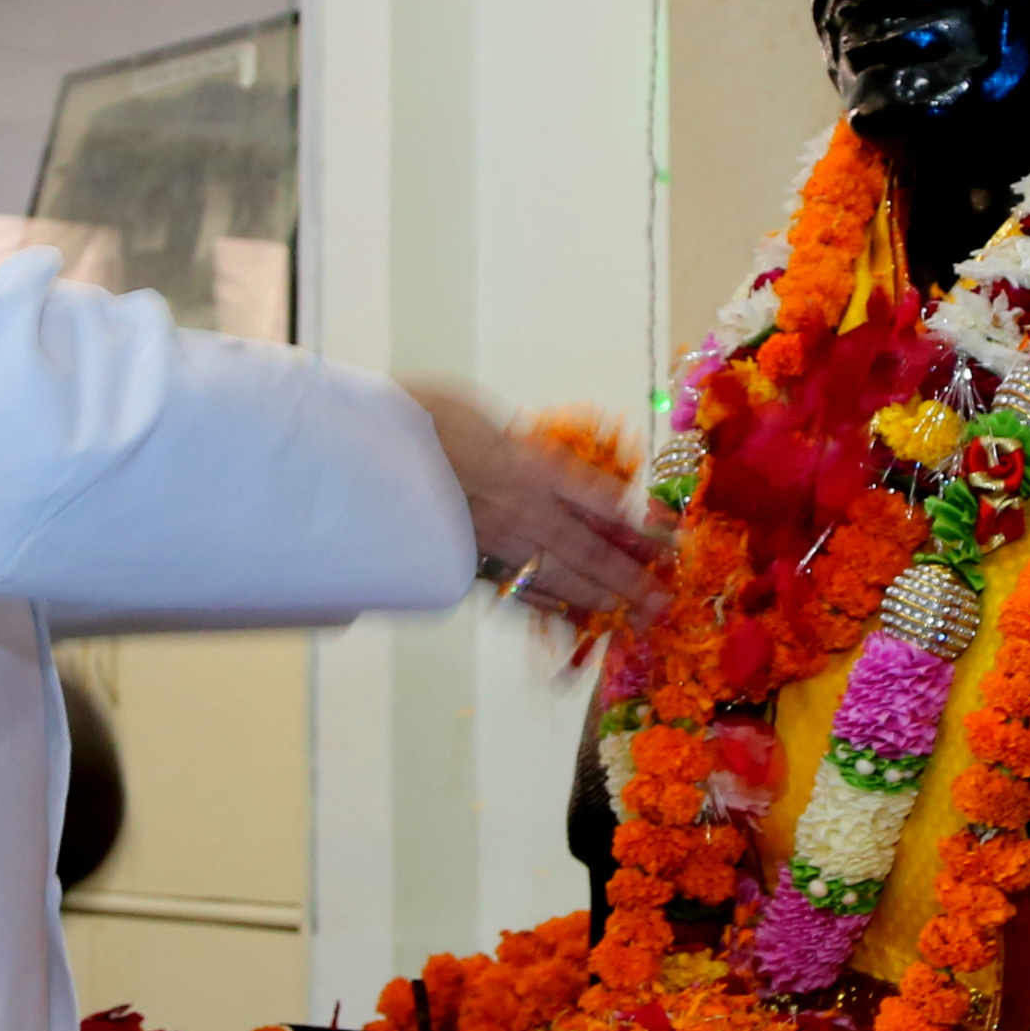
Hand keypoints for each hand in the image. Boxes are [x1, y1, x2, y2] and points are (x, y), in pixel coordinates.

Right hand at [403, 380, 662, 625]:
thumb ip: (512, 441)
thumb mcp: (470, 409)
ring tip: (633, 617)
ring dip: (599, 599)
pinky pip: (514, 592)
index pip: (600, 501)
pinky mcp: (463, 566)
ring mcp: (492, 545)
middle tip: (664, 602)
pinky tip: (569, 622)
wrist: (359, 458)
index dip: (637, 525)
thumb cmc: (413, 418)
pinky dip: (546, 609)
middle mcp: (519, 511)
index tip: (669, 541)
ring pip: (557, 578)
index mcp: (528, 466)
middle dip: (629, 578)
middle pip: (588, 551)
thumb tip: (534, 455)